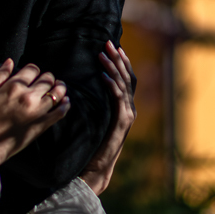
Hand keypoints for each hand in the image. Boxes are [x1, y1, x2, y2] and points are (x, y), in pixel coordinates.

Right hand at [0, 59, 70, 165]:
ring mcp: (38, 110)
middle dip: (48, 78)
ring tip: (60, 87)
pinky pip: (60, 111)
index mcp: (14, 86)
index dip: (34, 70)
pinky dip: (65, 105)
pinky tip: (66, 101)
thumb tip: (10, 61)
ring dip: (60, 88)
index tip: (34, 74)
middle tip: (49, 80)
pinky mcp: (43, 124)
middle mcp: (28, 96)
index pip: (32, 69)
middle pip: (47, 79)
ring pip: (57, 93)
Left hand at [80, 41, 134, 195]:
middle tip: (108, 43)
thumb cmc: (91, 145)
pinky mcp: (122, 124)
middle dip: (118, 58)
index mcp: (124, 107)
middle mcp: (130, 109)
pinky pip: (119, 101)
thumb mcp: (94, 119)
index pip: (126, 78)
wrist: (96, 170)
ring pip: (124, 86)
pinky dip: (113, 86)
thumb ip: (95, 104)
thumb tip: (84, 86)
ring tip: (103, 55)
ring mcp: (128, 117)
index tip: (113, 46)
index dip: (121, 61)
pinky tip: (104, 76)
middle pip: (127, 77)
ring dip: (114, 68)